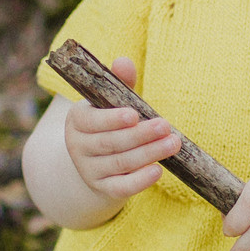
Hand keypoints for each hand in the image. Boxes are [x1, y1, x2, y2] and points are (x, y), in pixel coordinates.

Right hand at [62, 57, 184, 201]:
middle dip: (140, 135)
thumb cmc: (109, 122)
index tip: (134, 114)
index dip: (112, 119)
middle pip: (110, 143)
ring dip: (148, 154)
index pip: (91, 121)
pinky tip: (158, 170)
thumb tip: (124, 61)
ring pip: (120, 163)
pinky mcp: (103, 189)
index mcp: (77, 121)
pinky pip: (121, 188)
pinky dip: (140, 181)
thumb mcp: (108, 101)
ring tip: (173, 144)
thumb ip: (117, 82)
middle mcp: (78, 147)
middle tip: (166, 126)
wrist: (95, 162)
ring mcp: (89, 170)